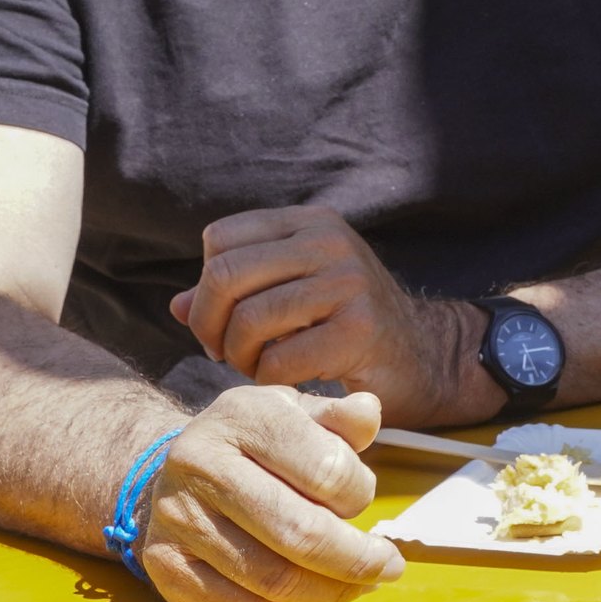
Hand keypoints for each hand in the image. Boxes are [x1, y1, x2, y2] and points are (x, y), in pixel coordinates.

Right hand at [130, 383, 401, 601]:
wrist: (177, 470)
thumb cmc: (254, 443)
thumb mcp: (296, 413)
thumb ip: (338, 417)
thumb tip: (368, 413)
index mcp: (241, 416)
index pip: (326, 469)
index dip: (361, 494)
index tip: (365, 501)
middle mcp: (200, 464)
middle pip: (299, 532)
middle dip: (356, 560)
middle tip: (388, 567)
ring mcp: (177, 519)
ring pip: (273, 579)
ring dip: (330, 592)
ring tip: (358, 586)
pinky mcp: (167, 567)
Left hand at [171, 207, 469, 424]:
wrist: (425, 356)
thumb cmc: (347, 326)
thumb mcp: (293, 294)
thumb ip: (237, 295)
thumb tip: (175, 305)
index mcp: (309, 222)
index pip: (219, 240)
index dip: (205, 287)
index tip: (220, 321)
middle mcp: (328, 241)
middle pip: (225, 275)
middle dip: (209, 324)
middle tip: (223, 352)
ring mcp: (347, 282)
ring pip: (249, 320)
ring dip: (239, 357)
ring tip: (258, 366)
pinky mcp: (359, 330)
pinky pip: (280, 360)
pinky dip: (270, 379)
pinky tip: (289, 379)